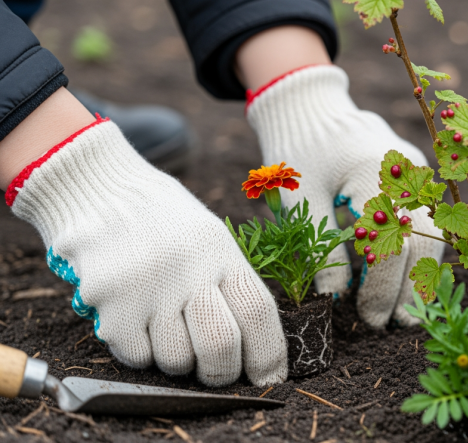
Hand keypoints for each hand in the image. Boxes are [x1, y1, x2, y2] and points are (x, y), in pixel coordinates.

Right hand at [8, 120, 285, 386]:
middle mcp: (191, 268)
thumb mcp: (211, 239)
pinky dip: (139, 351)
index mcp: (223, 253)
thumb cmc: (163, 223)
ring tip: (165, 328)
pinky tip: (135, 320)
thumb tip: (255, 352)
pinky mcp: (111, 301)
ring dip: (175, 360)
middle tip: (213, 371)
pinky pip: (136, 356)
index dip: (268, 355)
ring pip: (176, 360)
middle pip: (220, 346)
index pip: (259, 313)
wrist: (99, 190)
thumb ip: (232, 286)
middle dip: (221, 373)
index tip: (266, 379)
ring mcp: (150, 285)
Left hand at [246, 65, 444, 327]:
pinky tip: (404, 282)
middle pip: (423, 243)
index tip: (366, 319)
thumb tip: (336, 301)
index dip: (382, 288)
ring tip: (406, 313)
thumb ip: (322, 250)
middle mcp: (409, 174)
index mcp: (377, 174)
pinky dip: (417, 255)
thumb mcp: (301, 200)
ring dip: (420, 277)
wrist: (312, 108)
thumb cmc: (300, 151)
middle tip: (391, 325)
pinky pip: (426, 223)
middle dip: (409, 290)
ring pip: (432, 235)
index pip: (391, 244)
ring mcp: (418, 175)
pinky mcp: (417, 180)